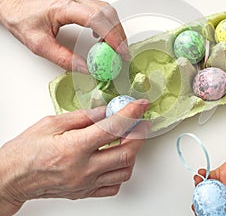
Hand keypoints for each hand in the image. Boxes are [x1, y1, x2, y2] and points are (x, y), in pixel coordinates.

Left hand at [0, 0, 129, 71]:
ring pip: (107, 10)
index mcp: (63, 7)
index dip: (111, 35)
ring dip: (116, 29)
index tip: (119, 51)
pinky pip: (102, 11)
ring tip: (117, 48)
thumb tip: (86, 68)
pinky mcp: (81, 3)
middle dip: (119, 34)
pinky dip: (109, 25)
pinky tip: (105, 37)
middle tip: (122, 54)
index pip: (95, 18)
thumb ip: (63, 58)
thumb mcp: (39, 45)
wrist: (16, 7)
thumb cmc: (23, 21)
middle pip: (106, 13)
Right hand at [0, 99, 149, 214]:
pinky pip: (113, 186)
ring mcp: (85, 183)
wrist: (12, 177)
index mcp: (74, 147)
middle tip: (140, 122)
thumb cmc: (26, 149)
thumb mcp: (52, 123)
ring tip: (129, 138)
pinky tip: (117, 159)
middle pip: (126, 153)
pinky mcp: (84, 192)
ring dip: (133, 152)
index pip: (112, 128)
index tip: (140, 105)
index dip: (131, 114)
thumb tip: (105, 111)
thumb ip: (83, 117)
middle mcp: (83, 169)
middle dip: (139, 134)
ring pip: (124, 171)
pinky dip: (121, 171)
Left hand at [194, 138, 225, 215]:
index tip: (205, 214)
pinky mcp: (224, 172)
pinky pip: (211, 176)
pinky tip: (201, 172)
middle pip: (216, 205)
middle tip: (195, 202)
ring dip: (202, 188)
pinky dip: (204, 175)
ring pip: (211, 190)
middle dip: (204, 205)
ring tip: (197, 181)